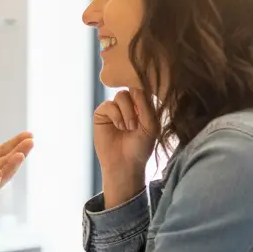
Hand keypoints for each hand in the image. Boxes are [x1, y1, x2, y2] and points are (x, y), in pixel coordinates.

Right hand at [93, 89, 156, 205]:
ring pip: (121, 96)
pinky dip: (115, 115)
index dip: (145, 95)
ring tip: (128, 128)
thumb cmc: (140, 147)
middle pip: (132, 90)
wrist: (125, 164)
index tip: (146, 109)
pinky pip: (108, 105)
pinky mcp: (102, 114)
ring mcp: (115, 109)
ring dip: (126, 112)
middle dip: (135, 107)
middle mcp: (129, 105)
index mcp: (143, 106)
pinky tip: (119, 127)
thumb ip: (146, 106)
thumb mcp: (150, 126)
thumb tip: (136, 88)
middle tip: (135, 125)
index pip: (144, 90)